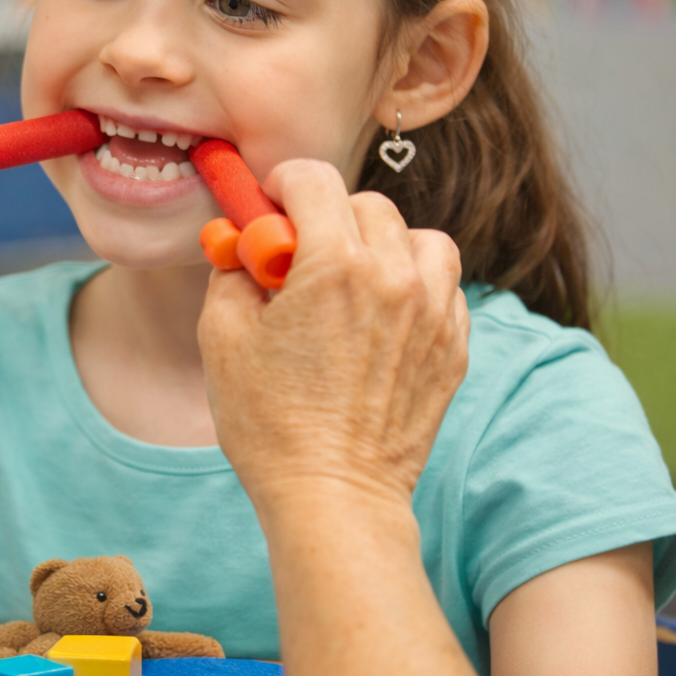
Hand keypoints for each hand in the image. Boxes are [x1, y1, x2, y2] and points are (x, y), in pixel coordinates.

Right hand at [197, 159, 468, 512]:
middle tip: (298, 259)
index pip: (315, 180)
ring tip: (353, 282)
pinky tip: (379, 319)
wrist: (334, 496)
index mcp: (336, 266)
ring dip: (384, 245)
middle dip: (328, 218)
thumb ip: (232, 271)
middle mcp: (396, 277)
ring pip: (420, 238)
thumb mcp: (222, 337)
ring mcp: (435, 312)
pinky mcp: (453, 347)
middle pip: (368, 205)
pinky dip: (413, 286)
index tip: (269, 209)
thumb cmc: (269, 423)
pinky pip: (443, 286)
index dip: (282, 186)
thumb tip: (245, 244)